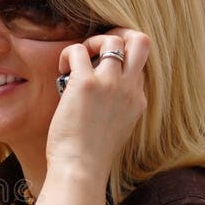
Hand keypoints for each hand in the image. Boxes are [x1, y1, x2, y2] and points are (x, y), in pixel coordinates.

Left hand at [47, 28, 149, 183]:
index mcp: (138, 101)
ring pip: (112, 40)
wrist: (81, 169)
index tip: (101, 71)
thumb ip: (116, 108)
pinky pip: (78, 50)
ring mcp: (110, 84)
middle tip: (100, 47)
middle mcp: (129, 88)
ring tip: (78, 60)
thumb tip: (98, 95)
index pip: (139, 66)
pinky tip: (62, 70)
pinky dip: (68, 54)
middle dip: (122, 35)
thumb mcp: (117, 129)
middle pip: (142, 42)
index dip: (120, 63)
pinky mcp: (85, 84)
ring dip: (93, 42)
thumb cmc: (90, 156)